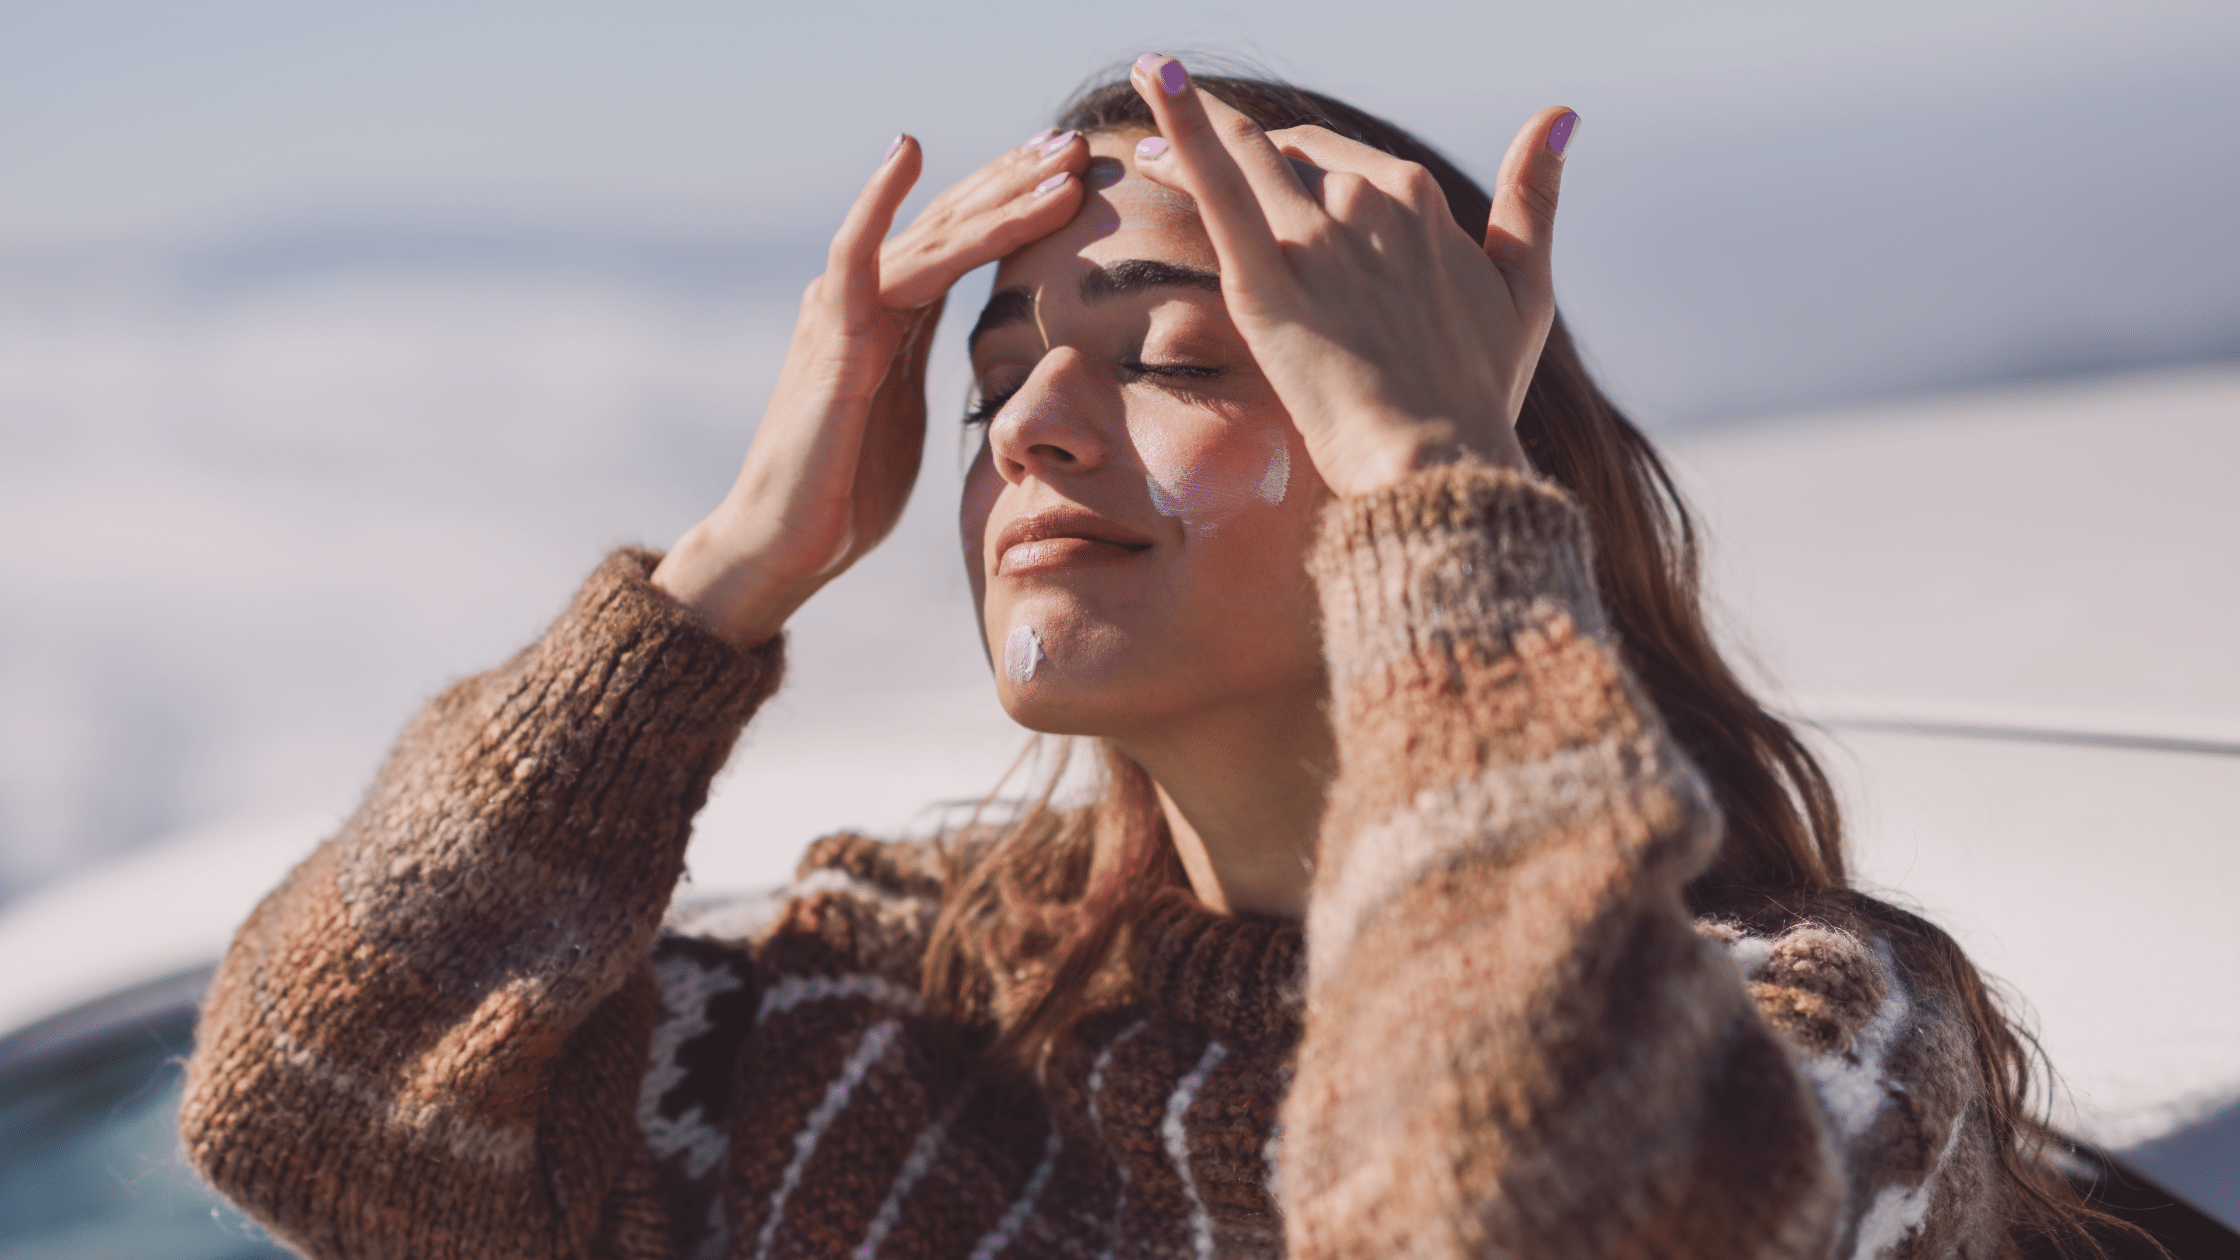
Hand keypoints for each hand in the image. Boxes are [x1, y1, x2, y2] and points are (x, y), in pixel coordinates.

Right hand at [654, 130, 1088, 644]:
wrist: (784, 542)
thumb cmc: (845, 491)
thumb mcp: (907, 414)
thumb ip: (930, 367)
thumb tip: (982, 358)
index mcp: (891, 315)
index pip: (962, 242)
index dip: (1015, 203)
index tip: (1072, 173)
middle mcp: (865, 297)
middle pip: (951, 222)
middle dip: (1016, 180)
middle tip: (1076, 143)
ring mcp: (843, 312)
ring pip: (930, 236)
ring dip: (996, 196)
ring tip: (1053, 161)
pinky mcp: (830, 340)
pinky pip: (855, 257)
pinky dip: (878, 201)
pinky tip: (907, 152)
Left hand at [1125, 55, 1574, 496]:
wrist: (1439, 462)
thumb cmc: (1480, 393)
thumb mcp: (1525, 288)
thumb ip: (1535, 197)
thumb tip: (1561, 116)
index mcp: (1420, 199)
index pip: (1340, 160)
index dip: (1294, 156)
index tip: (1259, 161)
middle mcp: (1368, 201)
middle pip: (1285, 156)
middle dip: (1233, 142)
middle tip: (1167, 142)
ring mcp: (1315, 238)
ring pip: (1244, 158)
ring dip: (1188, 126)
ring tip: (1143, 110)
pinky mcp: (1266, 281)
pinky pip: (1218, 186)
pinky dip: (1183, 126)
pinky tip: (1153, 76)